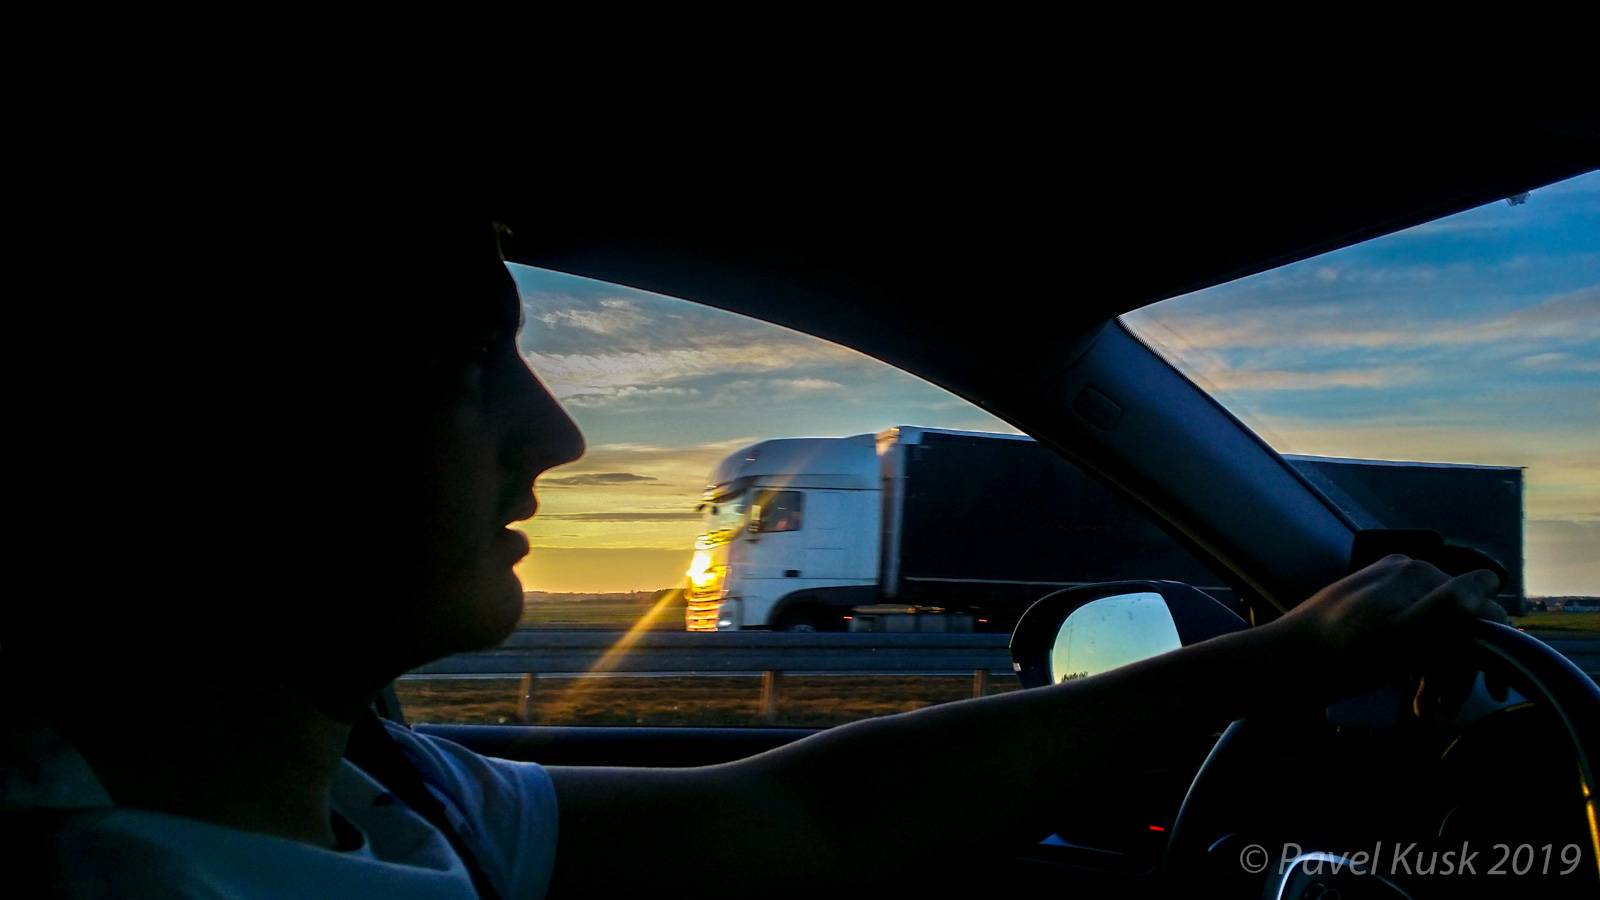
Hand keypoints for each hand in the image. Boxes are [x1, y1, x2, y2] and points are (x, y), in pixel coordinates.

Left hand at [1258, 554, 1508, 699]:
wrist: (1280, 664)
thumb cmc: (1341, 657)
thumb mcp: (1400, 638)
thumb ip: (1446, 609)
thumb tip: (1490, 576)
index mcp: (1419, 575)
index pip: (1481, 609)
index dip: (1494, 651)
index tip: (1494, 693)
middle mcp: (1405, 571)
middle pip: (1456, 623)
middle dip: (1457, 669)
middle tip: (1444, 710)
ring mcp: (1386, 587)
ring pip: (1433, 631)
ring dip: (1437, 673)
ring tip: (1426, 710)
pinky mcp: (1370, 605)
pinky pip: (1409, 631)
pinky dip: (1415, 662)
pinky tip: (1411, 695)